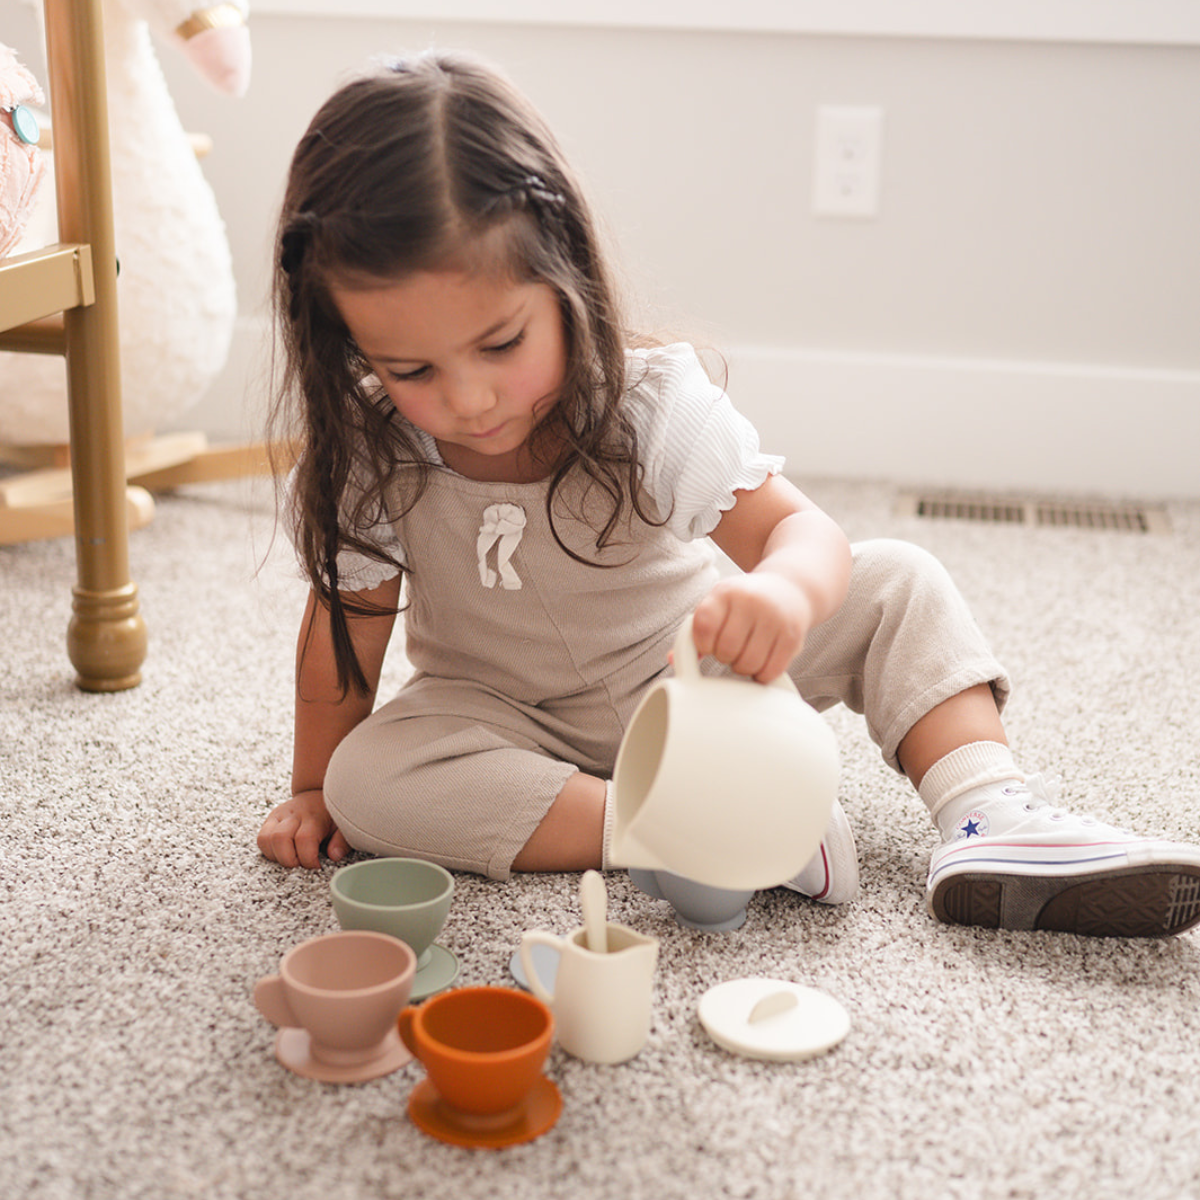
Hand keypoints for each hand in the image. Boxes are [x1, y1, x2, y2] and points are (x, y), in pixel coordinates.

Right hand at [257, 789, 349, 869]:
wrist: (318, 792)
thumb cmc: (332, 812)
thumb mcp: (343, 824)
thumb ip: (342, 841)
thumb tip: (334, 856)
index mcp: (314, 815)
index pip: (305, 839)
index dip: (308, 859)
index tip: (316, 865)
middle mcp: (294, 814)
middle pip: (280, 839)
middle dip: (289, 860)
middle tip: (302, 863)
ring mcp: (279, 815)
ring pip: (265, 839)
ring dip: (277, 856)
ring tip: (293, 858)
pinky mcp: (271, 819)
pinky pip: (261, 839)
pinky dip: (269, 851)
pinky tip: (284, 853)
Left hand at [690, 572, 813, 682]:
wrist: (790, 588)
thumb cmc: (744, 602)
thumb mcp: (719, 605)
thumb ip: (696, 631)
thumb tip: (673, 660)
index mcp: (725, 592)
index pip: (704, 627)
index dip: (703, 644)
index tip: (710, 644)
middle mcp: (751, 602)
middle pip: (726, 650)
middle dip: (724, 657)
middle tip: (731, 649)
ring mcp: (775, 619)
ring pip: (748, 664)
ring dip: (742, 667)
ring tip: (746, 653)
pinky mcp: (793, 637)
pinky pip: (770, 672)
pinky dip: (761, 675)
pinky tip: (761, 661)